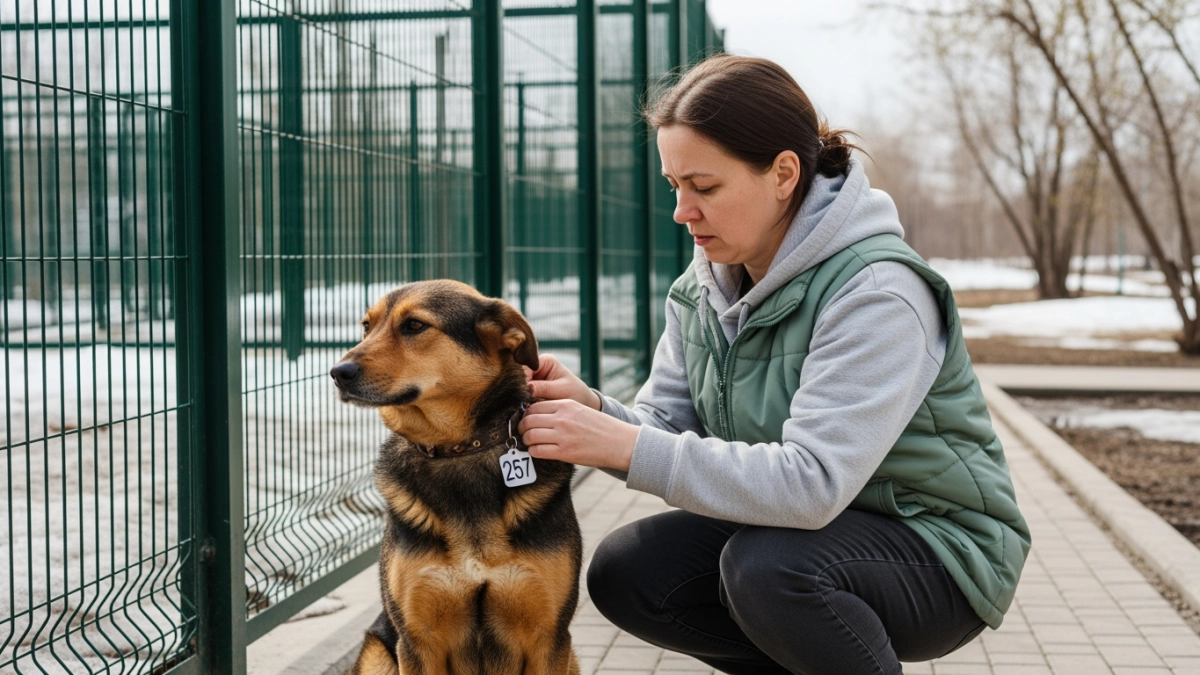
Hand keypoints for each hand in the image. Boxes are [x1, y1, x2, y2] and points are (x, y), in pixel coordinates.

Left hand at [518, 399, 639, 471]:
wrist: (619, 443)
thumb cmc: (600, 427)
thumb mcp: (580, 410)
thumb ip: (560, 410)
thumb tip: (537, 415)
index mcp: (566, 405)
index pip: (534, 406)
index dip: (526, 414)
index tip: (526, 421)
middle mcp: (562, 418)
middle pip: (529, 420)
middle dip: (522, 428)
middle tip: (523, 433)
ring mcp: (562, 436)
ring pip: (530, 436)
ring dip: (527, 441)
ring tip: (531, 443)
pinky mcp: (564, 453)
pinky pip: (538, 451)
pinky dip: (534, 452)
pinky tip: (539, 451)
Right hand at [523, 355, 602, 409]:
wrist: (580, 404)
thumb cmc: (575, 393)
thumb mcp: (562, 390)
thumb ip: (544, 388)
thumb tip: (527, 388)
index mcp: (544, 361)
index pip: (526, 367)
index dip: (522, 379)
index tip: (523, 392)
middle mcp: (534, 368)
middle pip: (519, 377)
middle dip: (519, 390)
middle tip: (521, 402)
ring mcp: (530, 380)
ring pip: (517, 388)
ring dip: (519, 398)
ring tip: (522, 408)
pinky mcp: (527, 392)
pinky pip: (519, 396)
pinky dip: (521, 403)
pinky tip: (522, 410)